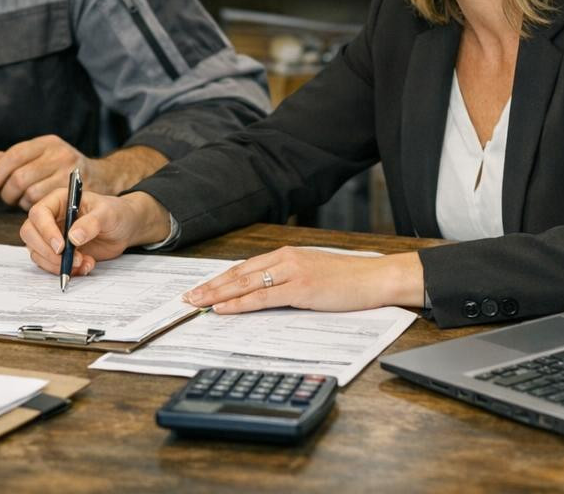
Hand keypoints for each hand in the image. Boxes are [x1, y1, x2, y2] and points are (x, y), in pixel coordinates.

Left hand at [0, 135, 89, 208]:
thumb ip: (20, 159)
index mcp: (48, 143)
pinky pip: (44, 205)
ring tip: (22, 201)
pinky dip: (34, 208)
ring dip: (20, 202)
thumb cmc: (64, 168)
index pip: (14, 155)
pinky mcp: (74, 194)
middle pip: (19, 177)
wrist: (103, 177)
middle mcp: (59, 155)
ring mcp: (68, 174)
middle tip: (6, 197)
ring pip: (30, 193)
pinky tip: (36, 205)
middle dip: (6, 192)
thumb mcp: (45, 154)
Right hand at [19, 190, 170, 276]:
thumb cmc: (115, 213)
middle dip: (47, 251)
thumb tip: (72, 238)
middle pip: (30, 233)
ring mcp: (51, 236)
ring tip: (84, 263)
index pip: (39, 213)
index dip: (45, 231)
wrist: (124, 228)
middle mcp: (51, 217)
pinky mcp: (57, 253)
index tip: (61, 247)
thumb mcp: (108, 214)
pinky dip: (64, 270)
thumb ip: (91, 223)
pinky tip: (85, 267)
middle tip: (71, 260)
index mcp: (59, 200)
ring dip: (56, 264)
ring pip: (36, 252)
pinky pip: (49, 265)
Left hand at [183, 248, 424, 314]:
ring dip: (218, 295)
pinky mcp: (300, 289)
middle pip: (239, 274)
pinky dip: (240, 304)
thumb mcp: (312, 273)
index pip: (245, 267)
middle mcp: (285, 260)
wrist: (375, 279)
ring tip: (197, 303)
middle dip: (211, 286)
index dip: (221, 278)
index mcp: (286, 255)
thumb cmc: (348, 280)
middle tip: (188, 297)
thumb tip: (264, 293)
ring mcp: (292, 273)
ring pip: (245, 284)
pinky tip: (224, 308)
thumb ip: (288, 279)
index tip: (202, 287)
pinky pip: (263, 297)